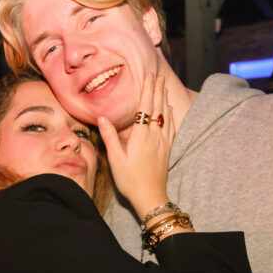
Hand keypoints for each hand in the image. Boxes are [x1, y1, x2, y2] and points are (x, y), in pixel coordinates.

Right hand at [98, 73, 174, 218]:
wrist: (150, 197)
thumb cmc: (130, 180)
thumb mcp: (116, 159)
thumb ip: (110, 137)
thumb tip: (102, 117)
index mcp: (141, 136)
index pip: (145, 107)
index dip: (147, 90)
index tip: (149, 76)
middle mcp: (155, 136)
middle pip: (157, 108)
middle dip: (157, 90)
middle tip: (158, 75)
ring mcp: (163, 142)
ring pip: (166, 115)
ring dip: (164, 99)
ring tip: (164, 86)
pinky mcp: (167, 150)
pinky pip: (171, 127)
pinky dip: (171, 115)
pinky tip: (170, 109)